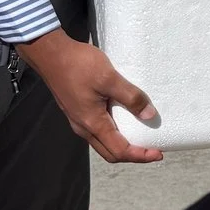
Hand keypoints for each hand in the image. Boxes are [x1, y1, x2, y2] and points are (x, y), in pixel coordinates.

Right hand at [17, 29, 162, 163]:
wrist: (50, 53)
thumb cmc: (78, 65)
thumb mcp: (109, 78)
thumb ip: (130, 97)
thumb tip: (150, 115)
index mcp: (92, 123)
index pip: (119, 151)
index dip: (140, 155)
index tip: (158, 153)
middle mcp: (83, 127)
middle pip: (110, 152)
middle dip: (132, 155)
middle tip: (152, 149)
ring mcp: (78, 119)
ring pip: (102, 142)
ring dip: (122, 144)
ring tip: (140, 135)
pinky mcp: (77, 109)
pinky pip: (97, 130)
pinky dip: (113, 132)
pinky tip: (123, 120)